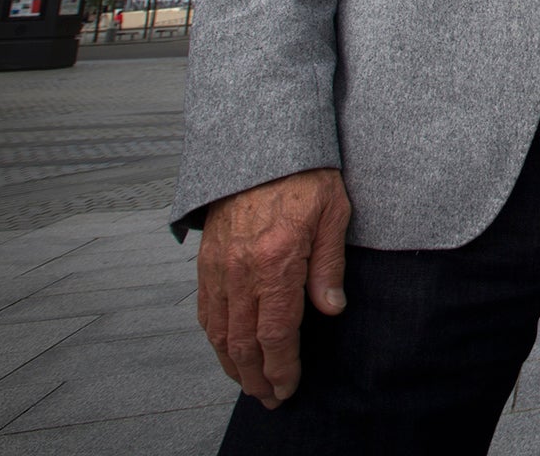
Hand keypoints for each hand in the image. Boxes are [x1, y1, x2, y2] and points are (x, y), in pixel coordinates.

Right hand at [196, 167, 350, 409]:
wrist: (262, 143)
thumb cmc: (305, 173)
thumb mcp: (334, 212)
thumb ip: (329, 265)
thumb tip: (331, 310)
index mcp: (276, 260)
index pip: (276, 332)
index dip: (282, 367)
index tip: (288, 388)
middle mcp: (241, 269)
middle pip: (243, 341)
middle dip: (256, 377)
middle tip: (270, 397)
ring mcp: (219, 265)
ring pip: (219, 330)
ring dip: (232, 364)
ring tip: (248, 383)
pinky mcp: (207, 258)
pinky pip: (205, 308)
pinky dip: (214, 336)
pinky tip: (225, 348)